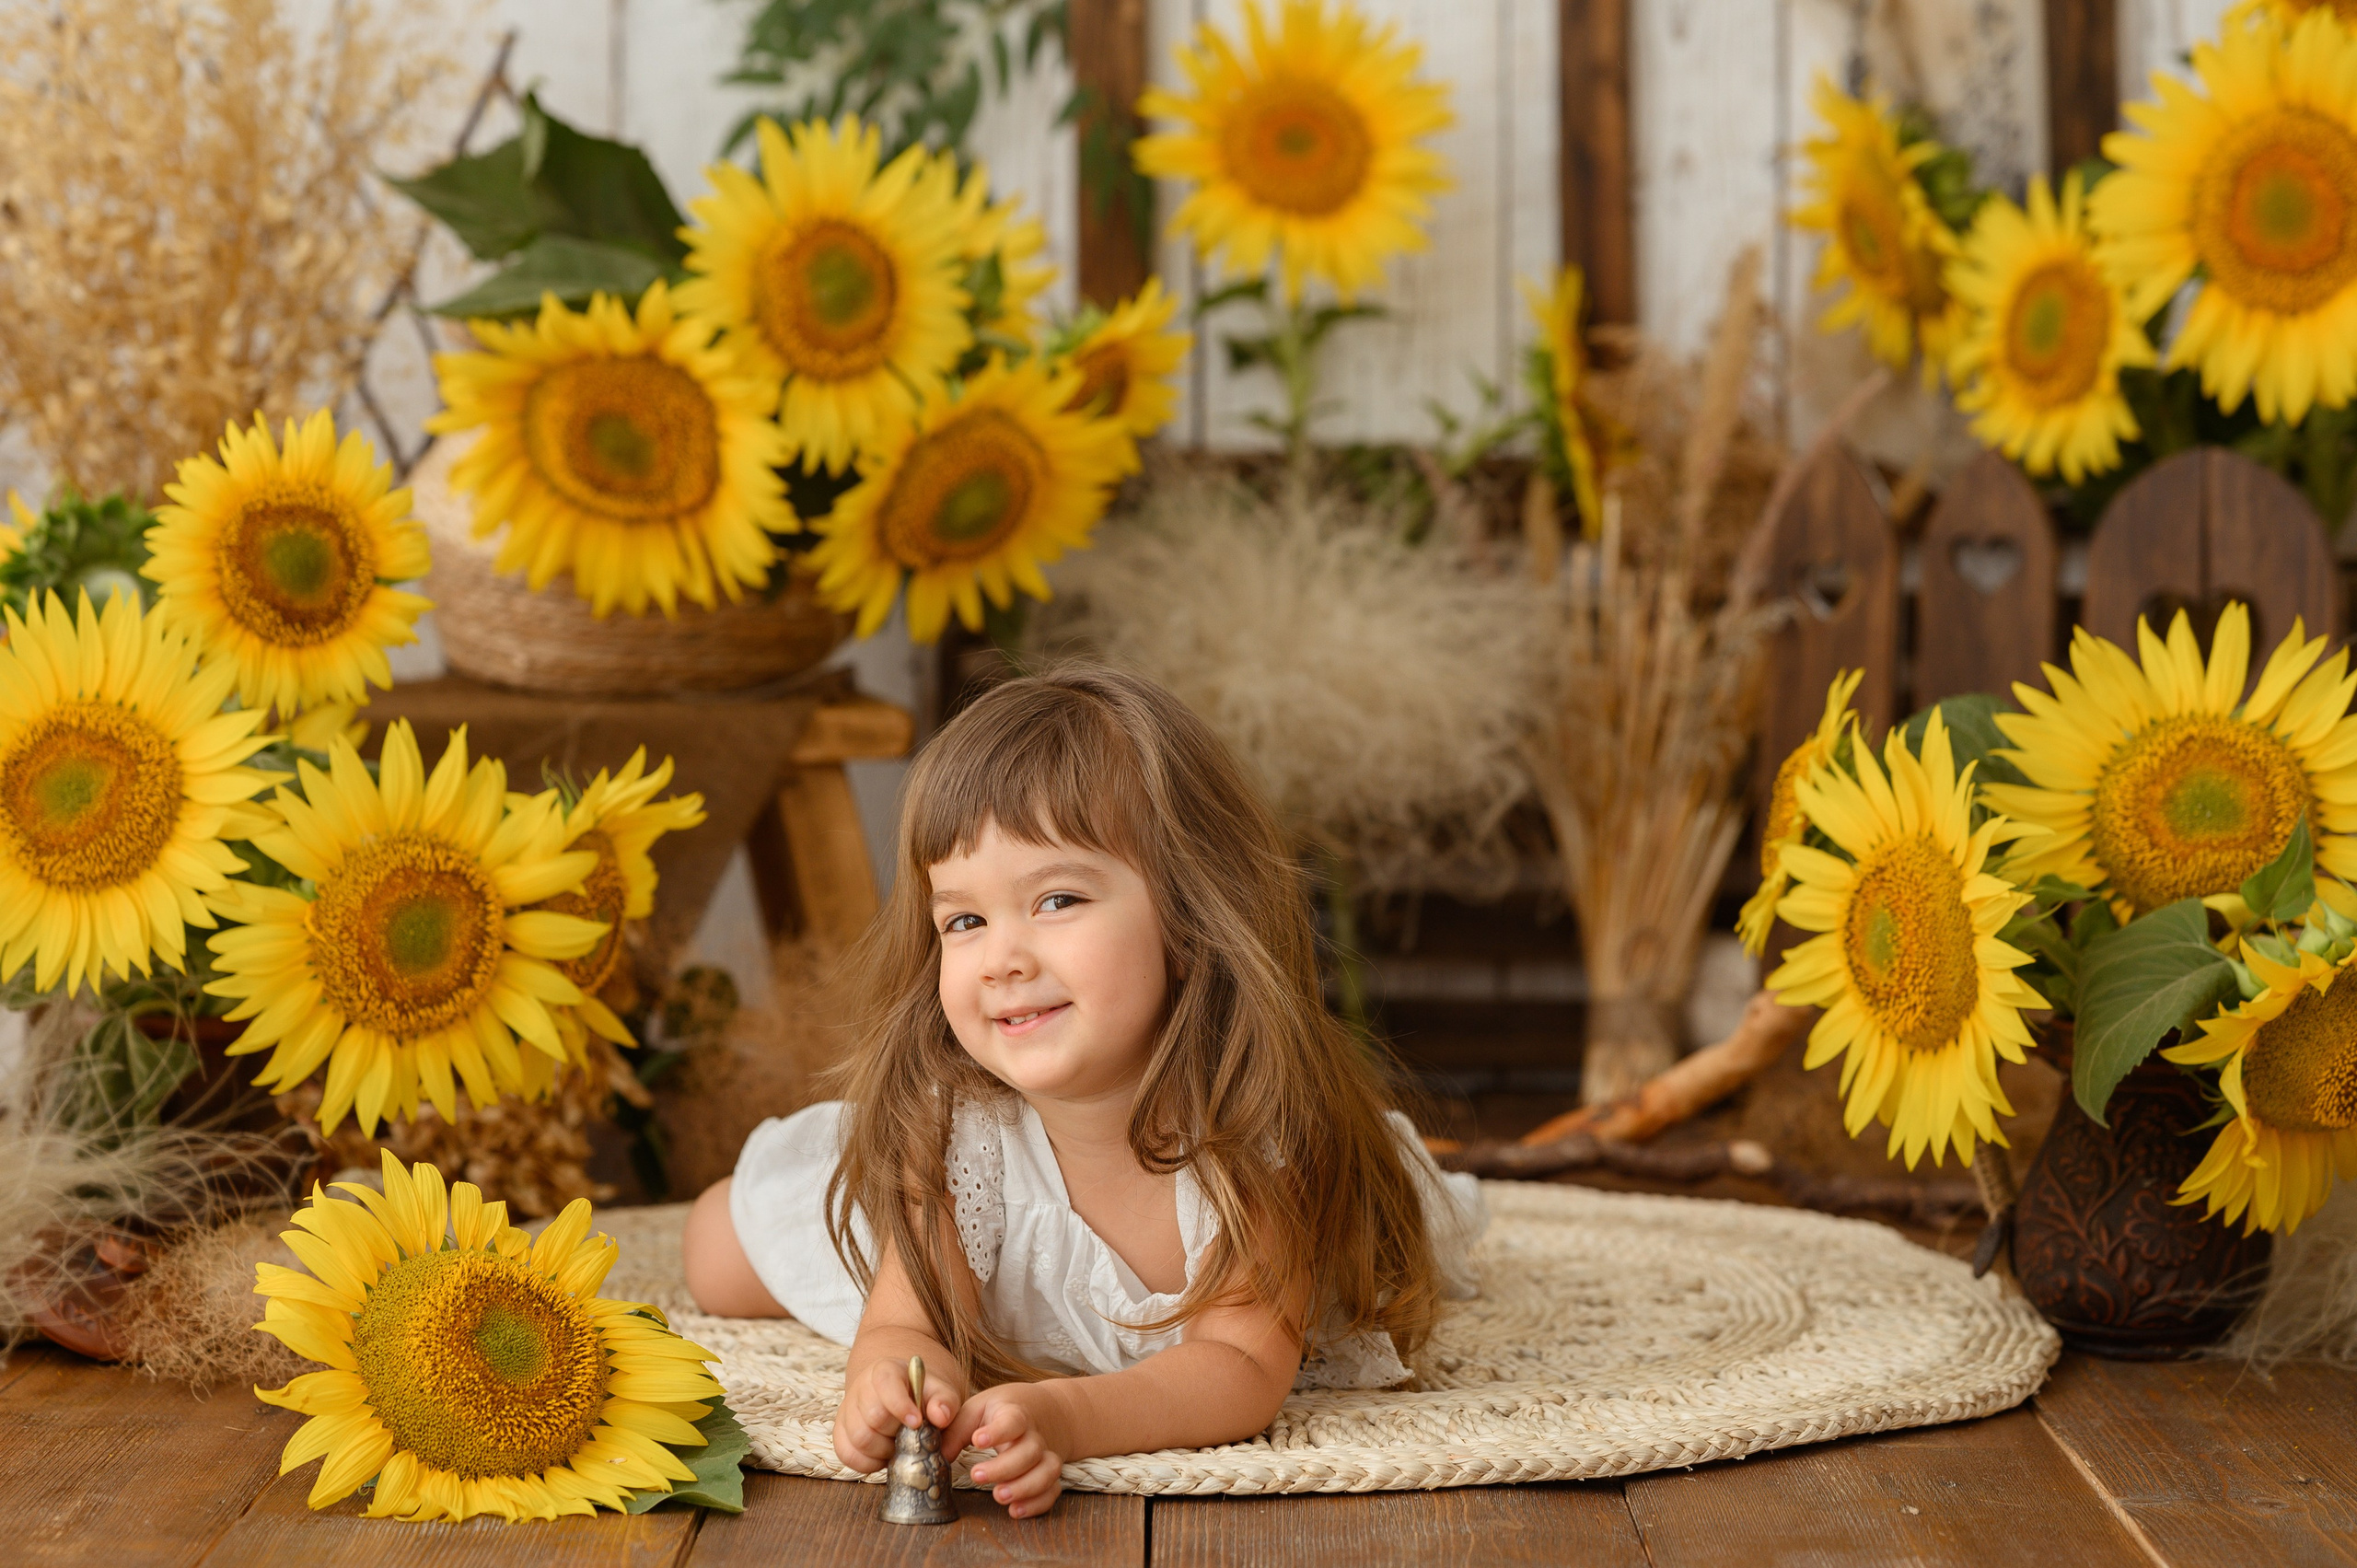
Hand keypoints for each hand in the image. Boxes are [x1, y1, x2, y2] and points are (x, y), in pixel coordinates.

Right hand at [832, 1357, 966, 1473]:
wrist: (904, 1399)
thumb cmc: (923, 1396)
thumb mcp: (940, 1392)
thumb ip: (945, 1401)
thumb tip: (941, 1417)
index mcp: (886, 1370)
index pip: (885, 1383)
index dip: (900, 1405)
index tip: (917, 1422)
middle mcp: (861, 1387)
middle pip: (873, 1417)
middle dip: (896, 1433)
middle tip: (911, 1435)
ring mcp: (847, 1410)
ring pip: (859, 1439)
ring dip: (883, 1451)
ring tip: (898, 1446)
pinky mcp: (840, 1433)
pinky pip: (847, 1455)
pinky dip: (868, 1463)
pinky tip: (883, 1455)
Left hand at [942, 1383, 1067, 1518]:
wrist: (1040, 1409)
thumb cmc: (1000, 1412)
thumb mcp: (976, 1411)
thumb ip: (956, 1431)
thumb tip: (937, 1457)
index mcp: (1014, 1414)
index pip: (1013, 1420)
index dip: (998, 1431)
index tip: (978, 1439)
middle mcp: (1034, 1435)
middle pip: (1030, 1450)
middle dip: (1005, 1467)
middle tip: (976, 1475)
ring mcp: (1044, 1455)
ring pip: (1048, 1470)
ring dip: (1025, 1487)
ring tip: (999, 1497)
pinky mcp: (1048, 1474)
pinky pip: (1053, 1490)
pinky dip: (1038, 1503)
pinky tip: (1015, 1510)